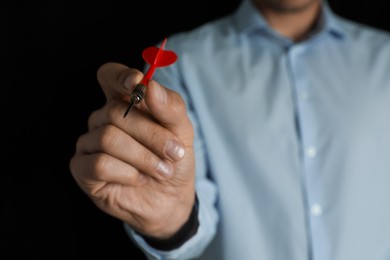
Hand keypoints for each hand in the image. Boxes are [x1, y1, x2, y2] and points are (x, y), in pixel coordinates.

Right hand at [69, 62, 194, 238]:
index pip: (109, 76)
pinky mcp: (82, 169)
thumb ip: (170, 107)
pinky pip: (100, 163)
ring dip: (143, 157)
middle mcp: (103, 119)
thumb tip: (150, 86)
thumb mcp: (182, 131)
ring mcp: (89, 143)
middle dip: (151, 134)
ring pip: (108, 138)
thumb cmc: (174, 160)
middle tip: (174, 152)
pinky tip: (138, 178)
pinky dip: (127, 173)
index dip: (119, 76)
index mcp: (125, 102)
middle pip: (116, 112)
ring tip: (162, 170)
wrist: (172, 198)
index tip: (137, 83)